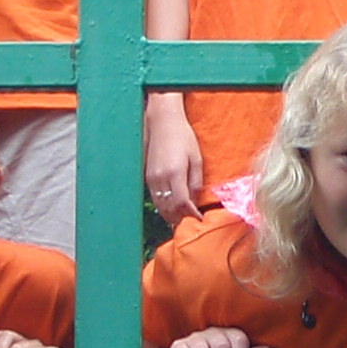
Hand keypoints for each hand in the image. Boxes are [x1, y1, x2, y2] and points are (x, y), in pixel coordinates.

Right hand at [144, 96, 205, 221]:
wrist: (162, 122)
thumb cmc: (183, 137)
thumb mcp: (196, 158)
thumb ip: (196, 181)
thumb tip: (195, 201)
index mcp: (175, 173)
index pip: (182, 203)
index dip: (191, 215)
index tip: (199, 220)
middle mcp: (160, 178)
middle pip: (169, 208)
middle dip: (180, 219)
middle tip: (191, 225)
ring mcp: (151, 178)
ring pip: (160, 206)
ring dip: (171, 215)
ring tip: (182, 220)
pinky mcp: (147, 176)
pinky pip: (155, 198)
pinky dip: (164, 206)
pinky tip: (172, 208)